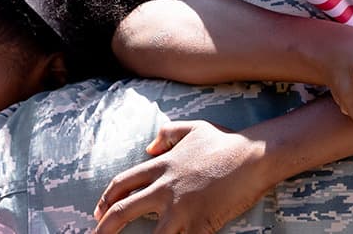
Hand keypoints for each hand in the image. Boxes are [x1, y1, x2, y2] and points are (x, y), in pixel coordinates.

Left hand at [93, 121, 270, 233]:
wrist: (253, 156)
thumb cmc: (226, 142)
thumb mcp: (193, 128)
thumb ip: (166, 134)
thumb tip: (148, 147)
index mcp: (161, 167)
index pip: (121, 183)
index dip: (106, 198)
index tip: (98, 211)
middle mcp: (165, 188)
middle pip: (123, 211)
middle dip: (105, 227)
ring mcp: (181, 208)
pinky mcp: (200, 224)